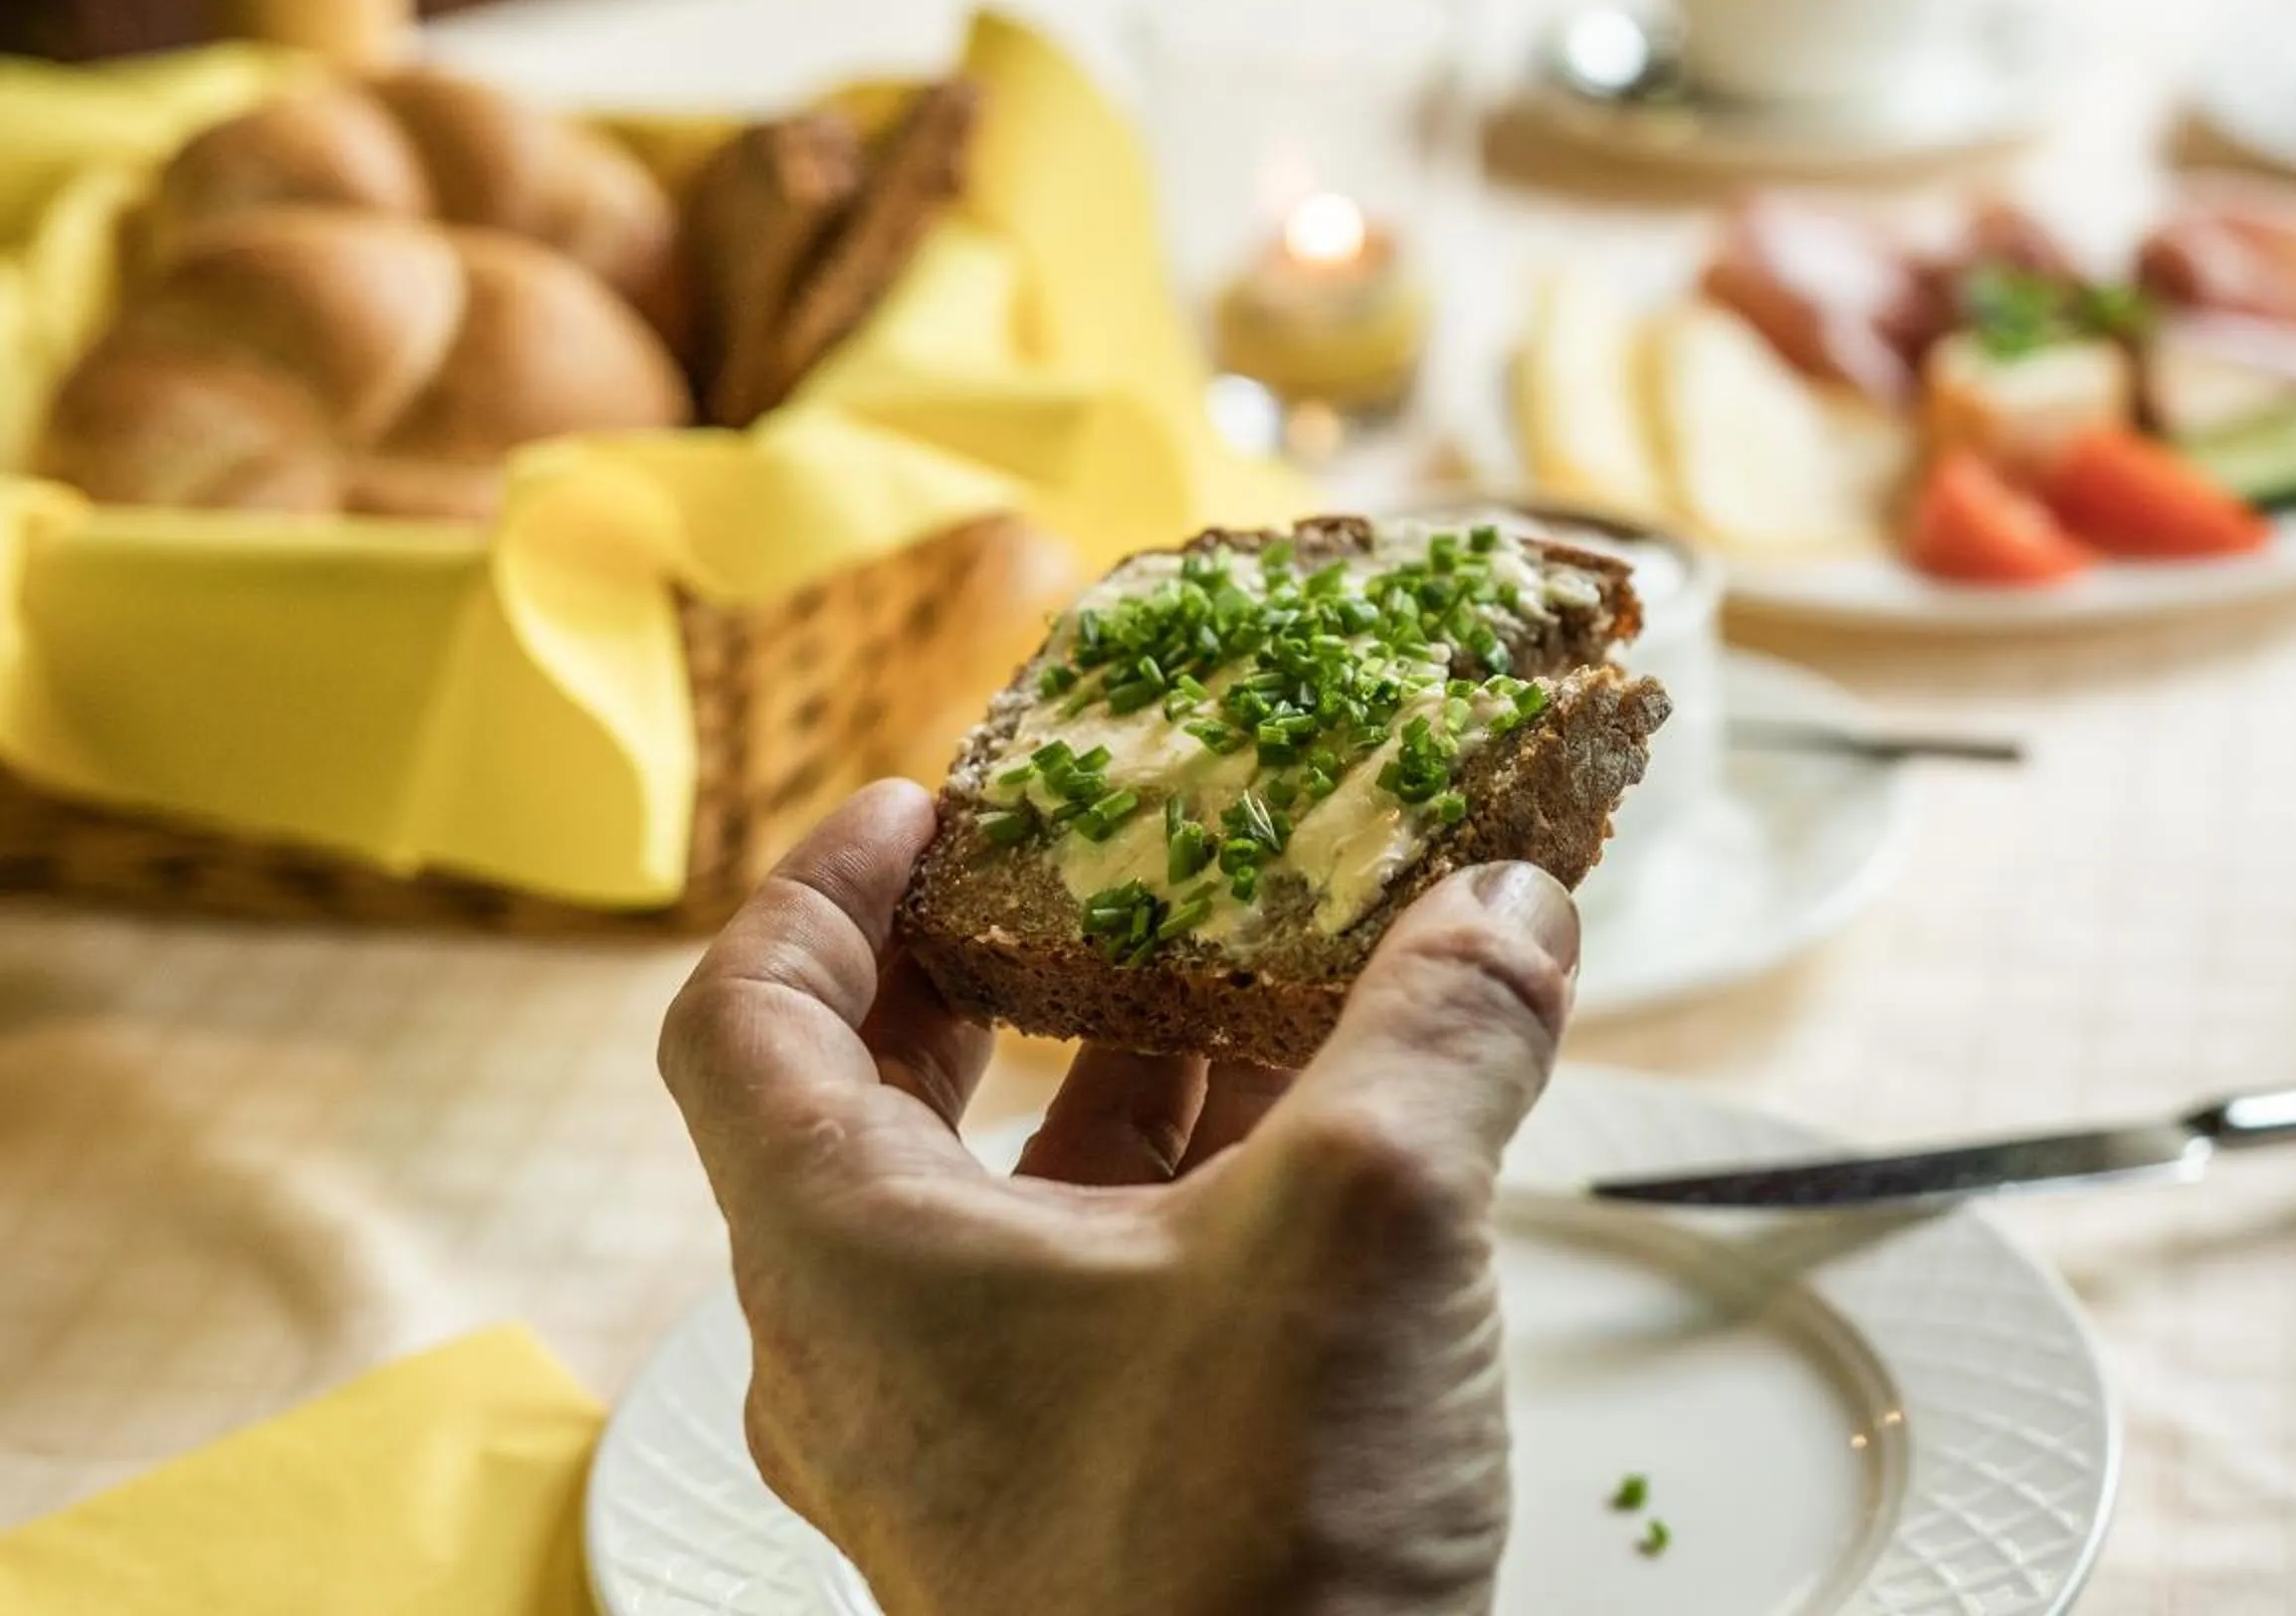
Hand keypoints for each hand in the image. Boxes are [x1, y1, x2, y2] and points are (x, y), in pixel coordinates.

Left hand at [660, 780, 1581, 1615]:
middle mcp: (871, 1357)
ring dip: (1113, 1085)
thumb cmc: (1241, 1566)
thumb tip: (1506, 900)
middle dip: (988, 972)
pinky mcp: (1073, 1509)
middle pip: (866, 1104)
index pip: (741, 1017)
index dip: (821, 882)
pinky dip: (1180, 1201)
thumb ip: (1439, 1031)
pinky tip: (1320, 1154)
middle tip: (1084, 876)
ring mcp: (967, 1446)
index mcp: (845, 1261)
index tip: (927, 803)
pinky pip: (1091, 1301)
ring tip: (1242, 984)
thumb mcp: (1364, 1226)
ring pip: (1001, 1209)